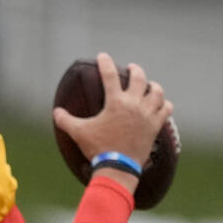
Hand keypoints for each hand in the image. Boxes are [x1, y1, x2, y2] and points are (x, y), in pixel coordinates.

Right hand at [53, 52, 173, 174]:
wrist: (118, 166)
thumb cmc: (98, 148)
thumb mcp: (78, 132)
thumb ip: (65, 120)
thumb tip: (56, 112)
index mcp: (115, 102)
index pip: (109, 75)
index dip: (105, 63)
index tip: (103, 56)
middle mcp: (134, 104)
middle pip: (139, 78)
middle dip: (135, 70)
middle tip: (131, 68)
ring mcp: (147, 114)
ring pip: (157, 92)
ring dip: (153, 86)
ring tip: (149, 85)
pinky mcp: (155, 126)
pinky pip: (166, 109)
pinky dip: (164, 104)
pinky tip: (161, 104)